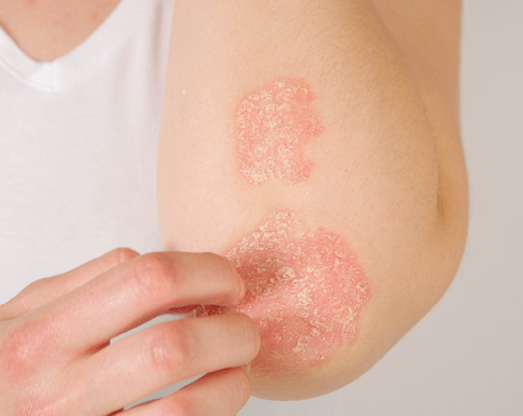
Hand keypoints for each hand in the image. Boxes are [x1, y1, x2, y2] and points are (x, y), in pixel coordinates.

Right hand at [0, 249, 259, 415]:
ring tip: (235, 371)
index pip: (149, 280)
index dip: (209, 275)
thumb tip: (163, 263)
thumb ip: (85, 283)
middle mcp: (57, 387)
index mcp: (42, 333)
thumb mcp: (19, 315)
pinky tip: (210, 404)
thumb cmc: (1, 372)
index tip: (228, 285)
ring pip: (186, 408)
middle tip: (243, 331)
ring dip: (231, 385)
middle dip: (233, 333)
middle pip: (176, 347)